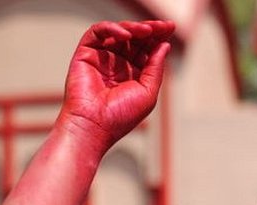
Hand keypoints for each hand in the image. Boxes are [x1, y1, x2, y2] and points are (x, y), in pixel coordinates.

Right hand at [59, 20, 173, 152]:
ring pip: (119, 32)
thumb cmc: (120, 116)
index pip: (147, 49)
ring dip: (134, 27)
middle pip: (135, 38)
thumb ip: (156, 67)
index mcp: (134, 75)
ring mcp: (102, 58)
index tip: (170, 27)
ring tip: (147, 30)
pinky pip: (98, 32)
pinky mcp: (86, 53)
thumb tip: (165, 44)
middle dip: (150, 30)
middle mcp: (118, 65)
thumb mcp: (148, 92)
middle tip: (162, 25)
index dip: (158, 37)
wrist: (94, 126)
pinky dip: (112, 28)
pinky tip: (126, 34)